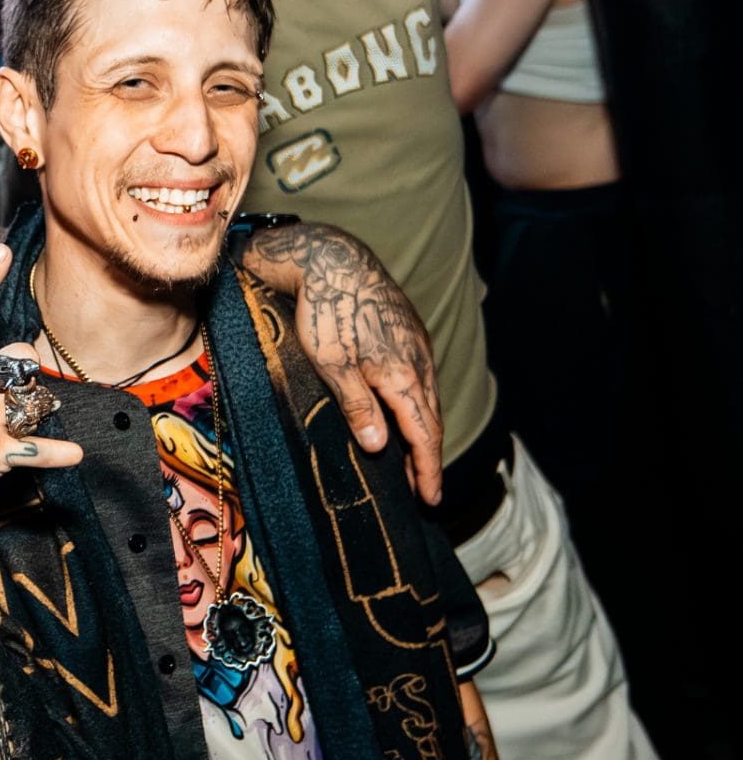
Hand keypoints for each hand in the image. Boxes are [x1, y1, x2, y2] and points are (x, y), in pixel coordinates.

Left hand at [238, 223, 445, 504]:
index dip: (428, 470)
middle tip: (424, 492)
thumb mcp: (333, 365)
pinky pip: (419, 379)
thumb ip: (357, 405)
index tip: (432, 500)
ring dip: (423, 432)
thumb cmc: (327, 312)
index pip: (424, 434)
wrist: (333, 260)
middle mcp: (419, 362)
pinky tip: (404, 414)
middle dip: (428, 459)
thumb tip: (380, 446)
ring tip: (414, 461)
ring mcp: (417, 345)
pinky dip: (416, 406)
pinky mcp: (408, 333)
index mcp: (403, 375)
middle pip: (431, 421)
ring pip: (426, 399)